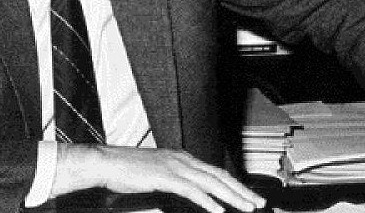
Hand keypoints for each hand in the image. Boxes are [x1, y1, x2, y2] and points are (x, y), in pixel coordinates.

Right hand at [51, 144, 266, 212]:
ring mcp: (175, 166)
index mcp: (182, 157)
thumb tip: (187, 192)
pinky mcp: (165, 177)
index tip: (247, 195)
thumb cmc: (126, 170)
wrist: (105, 162)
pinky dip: (208, 201)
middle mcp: (183, 159)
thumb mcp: (155, 174)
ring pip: (211, 182)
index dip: (233, 184)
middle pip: (219, 176)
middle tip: (258, 203)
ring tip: (247, 207)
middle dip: (241, 190)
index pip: (214, 171)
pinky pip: (192, 190)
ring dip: (232, 196)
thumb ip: (173, 181)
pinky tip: (218, 211)